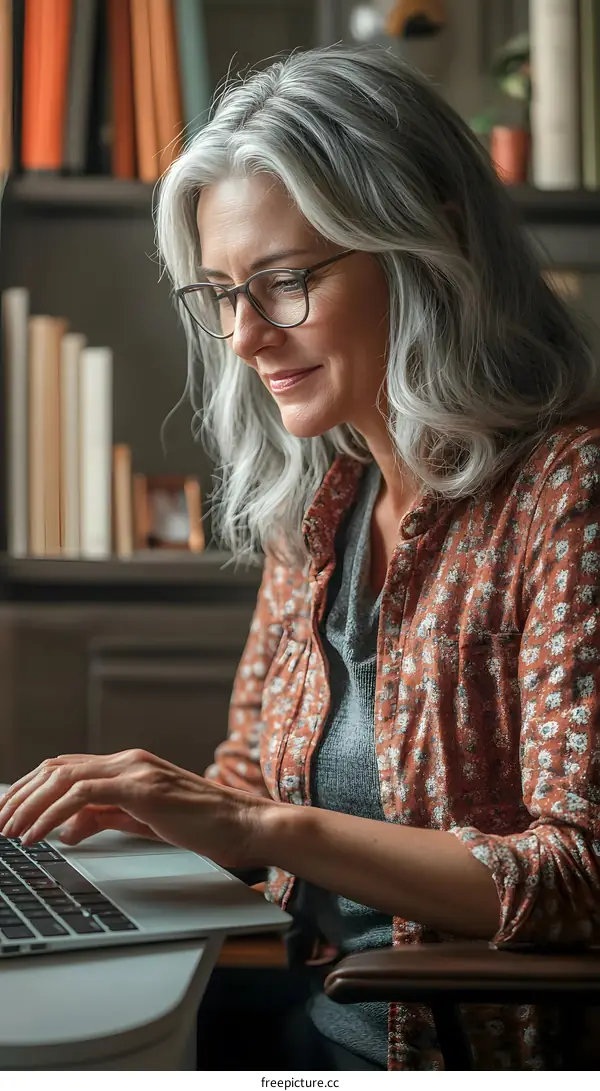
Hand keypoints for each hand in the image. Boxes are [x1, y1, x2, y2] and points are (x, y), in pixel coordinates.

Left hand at [0, 749, 275, 869]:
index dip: (30, 790)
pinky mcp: (142, 788)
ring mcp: (135, 770)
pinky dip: (53, 814)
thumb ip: (104, 818)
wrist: (245, 825)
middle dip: (19, 795)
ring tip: (11, 833)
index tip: (8, 815)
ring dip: (29, 805)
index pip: (65, 768)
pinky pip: (83, 794)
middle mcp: (128, 760)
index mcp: (128, 765)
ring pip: (63, 777)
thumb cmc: (203, 826)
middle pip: (56, 767)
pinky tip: (39, 835)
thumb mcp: (143, 821)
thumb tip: (66, 829)